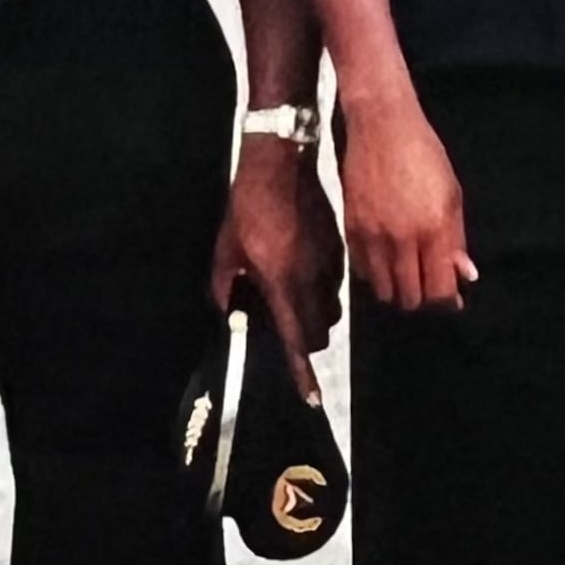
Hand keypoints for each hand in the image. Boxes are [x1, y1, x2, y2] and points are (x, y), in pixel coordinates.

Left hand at [213, 138, 344, 395]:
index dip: (302, 373)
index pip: (296, 339)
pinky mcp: (339, 249)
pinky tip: (305, 271)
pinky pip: (336, 284)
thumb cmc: (247, 208)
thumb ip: (225, 287)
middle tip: (286, 328)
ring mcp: (329, 264)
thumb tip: (231, 314)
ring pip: (331, 310)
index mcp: (281, 282)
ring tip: (293, 297)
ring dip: (315, 315)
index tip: (311, 398)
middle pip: (318, 333)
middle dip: (306, 342)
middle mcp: (310, 280)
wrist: (280, 165)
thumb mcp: (226, 249)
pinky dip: (322, 290)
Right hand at [337, 92, 472, 311]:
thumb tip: (464, 276)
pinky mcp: (350, 229)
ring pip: (383, 291)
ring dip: (397, 289)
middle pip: (410, 298)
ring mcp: (372, 236)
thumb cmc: (425, 155)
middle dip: (422, 298)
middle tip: (427, 282)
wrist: (381, 126)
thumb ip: (456, 240)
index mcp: (434, 229)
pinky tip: (385, 258)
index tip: (451, 298)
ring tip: (405, 273)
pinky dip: (375, 274)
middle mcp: (402, 239)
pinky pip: (362, 271)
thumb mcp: (452, 194)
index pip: (438, 290)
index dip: (446, 301)